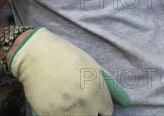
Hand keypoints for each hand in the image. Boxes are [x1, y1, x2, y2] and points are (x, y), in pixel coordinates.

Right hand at [8, 27, 129, 114]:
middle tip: (80, 99)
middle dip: (89, 111)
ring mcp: (65, 111)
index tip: (92, 98)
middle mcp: (83, 103)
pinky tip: (58, 103)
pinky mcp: (48, 115)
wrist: (37, 54)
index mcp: (96, 90)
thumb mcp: (92, 66)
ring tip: (69, 101)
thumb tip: (126, 102)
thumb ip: (110, 85)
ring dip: (76, 113)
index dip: (100, 105)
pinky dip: (61, 114)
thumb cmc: (67, 56)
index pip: (107, 111)